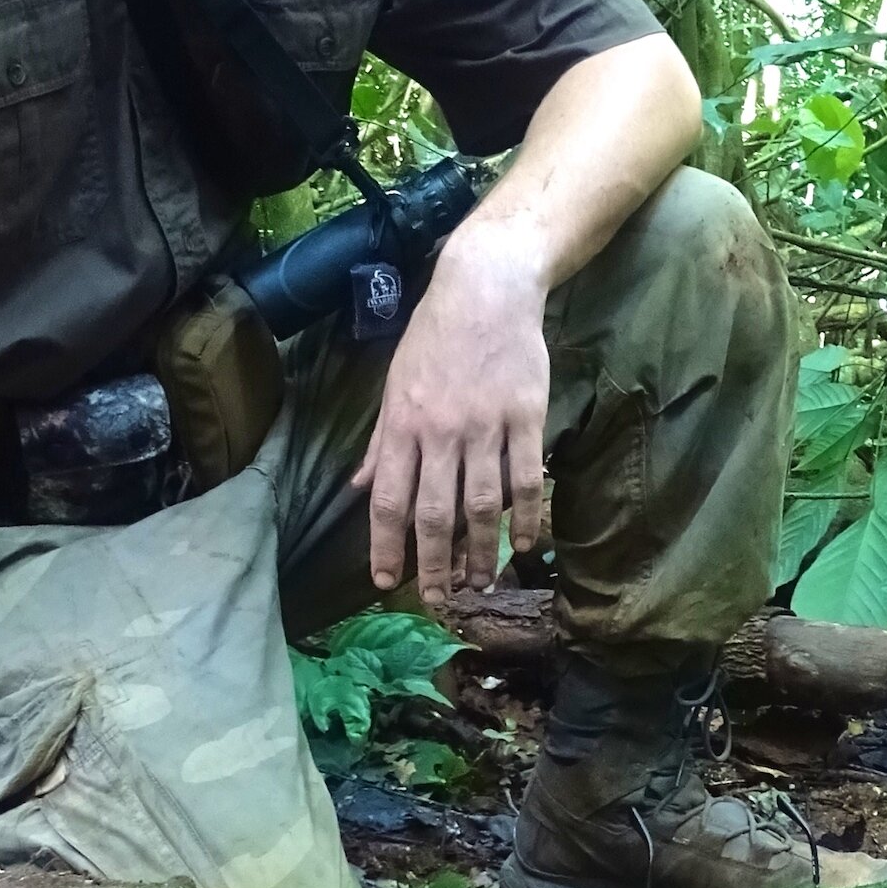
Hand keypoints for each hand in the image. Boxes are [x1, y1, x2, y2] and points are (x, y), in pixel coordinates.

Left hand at [354, 223, 551, 606]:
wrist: (488, 288)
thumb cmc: (436, 336)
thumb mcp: (395, 384)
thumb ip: (381, 442)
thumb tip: (360, 488)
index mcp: (403, 425)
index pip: (389, 500)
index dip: (386, 547)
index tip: (385, 583)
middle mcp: (441, 432)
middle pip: (435, 513)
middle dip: (434, 564)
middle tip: (438, 600)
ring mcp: (486, 426)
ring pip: (482, 504)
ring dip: (480, 551)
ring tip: (480, 582)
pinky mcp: (526, 416)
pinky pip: (526, 477)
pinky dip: (526, 517)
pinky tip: (524, 545)